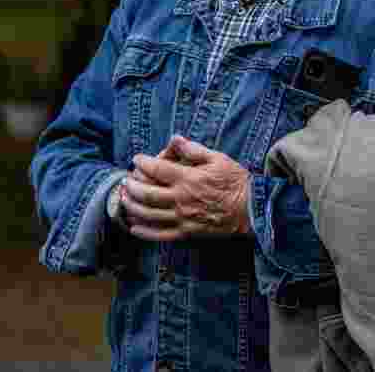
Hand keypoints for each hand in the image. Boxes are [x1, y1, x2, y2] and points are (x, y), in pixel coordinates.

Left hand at [122, 135, 251, 240]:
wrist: (250, 208)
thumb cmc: (236, 181)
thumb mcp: (218, 158)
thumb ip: (194, 149)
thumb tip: (175, 139)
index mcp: (188, 178)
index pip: (156, 169)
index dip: (142, 163)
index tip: (136, 159)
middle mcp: (181, 199)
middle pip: (146, 193)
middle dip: (131, 185)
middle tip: (125, 180)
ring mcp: (182, 218)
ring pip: (149, 214)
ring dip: (132, 206)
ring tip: (124, 200)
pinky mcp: (186, 233)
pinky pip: (160, 235)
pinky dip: (144, 232)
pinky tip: (134, 227)